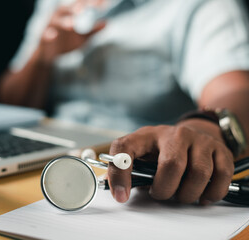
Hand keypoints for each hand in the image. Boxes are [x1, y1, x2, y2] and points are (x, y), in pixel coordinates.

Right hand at [38, 1, 105, 63]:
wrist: (50, 56)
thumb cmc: (67, 42)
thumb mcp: (82, 37)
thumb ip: (93, 30)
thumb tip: (107, 22)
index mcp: (69, 14)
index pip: (80, 5)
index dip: (90, 3)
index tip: (102, 4)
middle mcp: (59, 17)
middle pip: (67, 9)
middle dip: (75, 8)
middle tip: (84, 8)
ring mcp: (50, 26)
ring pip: (56, 21)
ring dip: (64, 22)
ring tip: (72, 24)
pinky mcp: (43, 38)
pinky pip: (45, 35)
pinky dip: (49, 34)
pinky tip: (53, 35)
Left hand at [107, 119, 234, 204]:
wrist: (194, 135)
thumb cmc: (162, 150)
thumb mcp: (142, 154)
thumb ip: (131, 171)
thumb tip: (119, 192)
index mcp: (147, 135)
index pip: (124, 147)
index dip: (119, 173)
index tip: (121, 195)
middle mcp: (174, 134)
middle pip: (171, 166)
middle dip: (165, 190)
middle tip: (161, 194)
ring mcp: (199, 140)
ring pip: (199, 174)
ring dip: (188, 194)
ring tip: (181, 194)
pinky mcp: (220, 150)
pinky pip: (220, 177)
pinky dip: (211, 193)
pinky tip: (201, 194)